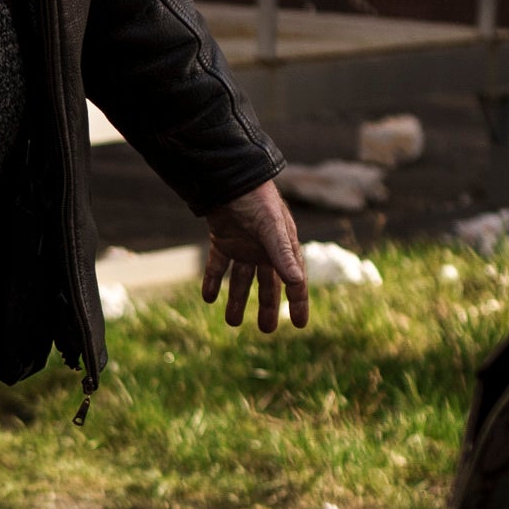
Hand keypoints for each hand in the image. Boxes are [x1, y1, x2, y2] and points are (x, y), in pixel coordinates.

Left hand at [200, 179, 311, 331]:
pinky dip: (212, 281)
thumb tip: (296, 282)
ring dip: (236, 300)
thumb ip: (282, 255)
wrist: (227, 179)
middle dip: (266, 306)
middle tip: (265, 330)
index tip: (299, 324)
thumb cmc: (256, 201)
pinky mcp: (222, 242)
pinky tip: (208, 298)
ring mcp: (243, 246)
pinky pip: (217, 267)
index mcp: (283, 247)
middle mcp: (264, 249)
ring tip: (231, 322)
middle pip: (267, 284)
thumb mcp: (271, 228)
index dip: (298, 302)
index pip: (294, 280)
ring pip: (241, 279)